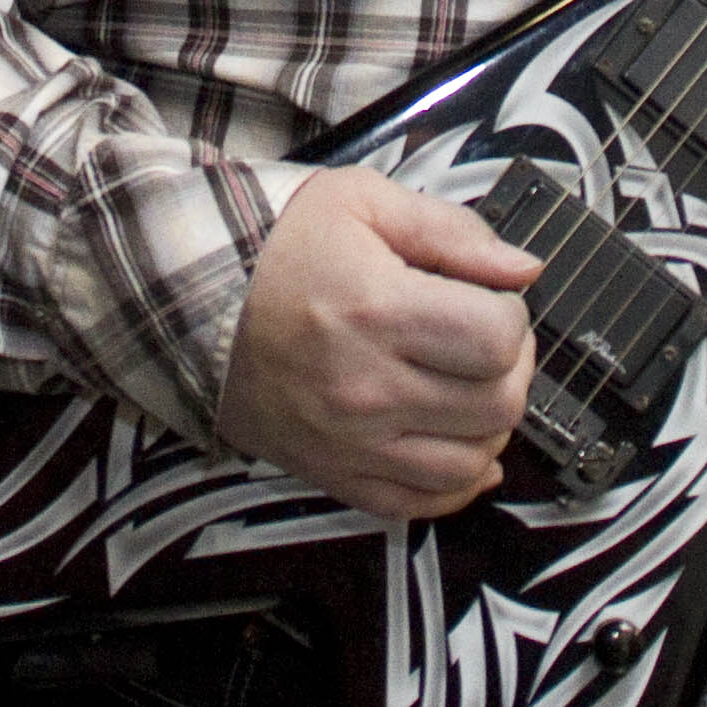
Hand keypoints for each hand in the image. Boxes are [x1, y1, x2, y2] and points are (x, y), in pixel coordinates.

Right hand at [214, 168, 540, 519]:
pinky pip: (419, 504)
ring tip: (470, 388)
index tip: (489, 300)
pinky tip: (459, 446)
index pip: (498, 339)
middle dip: (510, 368)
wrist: (183, 301)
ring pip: (470, 462)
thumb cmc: (275, 245)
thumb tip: (523, 267)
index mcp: (377, 310)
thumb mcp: (362, 202)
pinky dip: (456, 483)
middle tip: (486, 340)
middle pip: (495, 404)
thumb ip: (451, 230)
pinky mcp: (331, 472)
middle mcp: (366, 387)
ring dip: (489, 426)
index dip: (511, 315)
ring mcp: (348, 440)